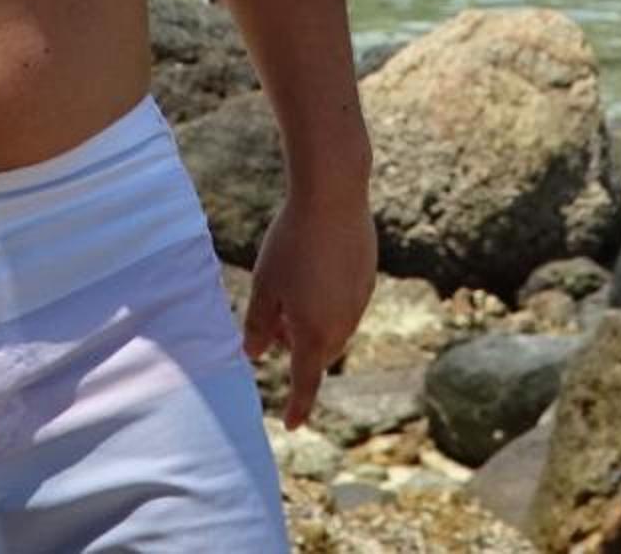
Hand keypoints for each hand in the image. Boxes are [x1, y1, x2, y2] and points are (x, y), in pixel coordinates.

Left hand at [241, 183, 377, 428]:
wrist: (334, 196)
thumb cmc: (291, 243)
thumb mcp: (264, 286)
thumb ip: (257, 326)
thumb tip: (252, 354)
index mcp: (314, 334)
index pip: (305, 383)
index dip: (297, 406)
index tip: (292, 424)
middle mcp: (343, 324)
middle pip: (318, 353)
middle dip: (296, 349)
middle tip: (272, 326)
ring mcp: (360, 301)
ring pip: (333, 328)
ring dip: (311, 325)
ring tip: (288, 295)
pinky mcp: (367, 278)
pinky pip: (345, 304)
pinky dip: (326, 303)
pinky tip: (312, 270)